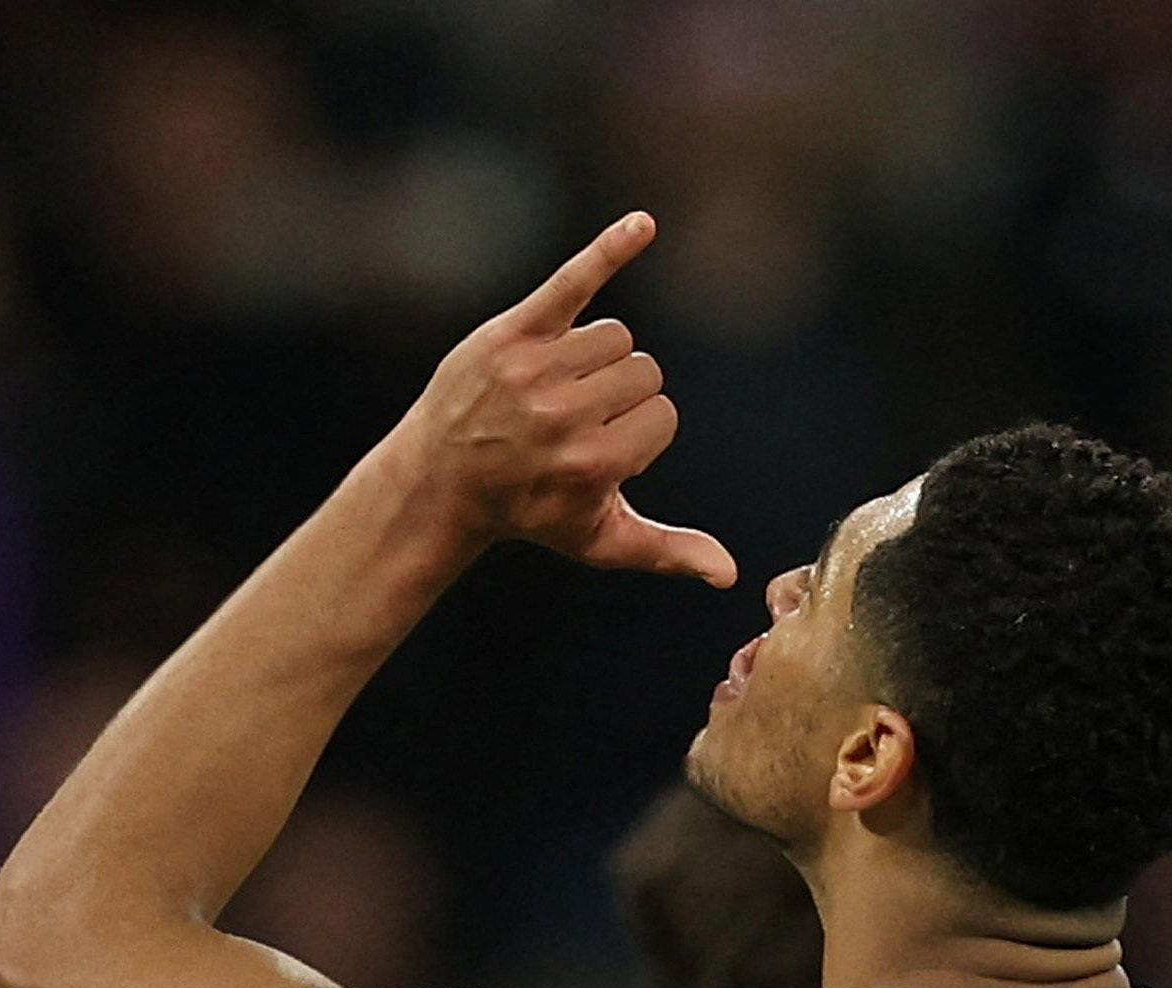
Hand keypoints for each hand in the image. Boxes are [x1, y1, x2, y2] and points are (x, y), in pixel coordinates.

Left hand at [377, 211, 735, 587]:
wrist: (440, 479)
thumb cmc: (530, 510)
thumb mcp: (598, 540)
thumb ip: (667, 552)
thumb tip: (731, 577)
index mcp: (594, 464)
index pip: (663, 416)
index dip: (641, 432)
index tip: (601, 451)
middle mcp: (564, 416)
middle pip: (643, 372)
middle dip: (621, 396)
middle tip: (572, 423)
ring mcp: (536, 370)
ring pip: (615, 336)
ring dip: (597, 359)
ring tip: (556, 390)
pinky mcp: (512, 332)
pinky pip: (574, 280)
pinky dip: (609, 250)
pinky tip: (643, 226)